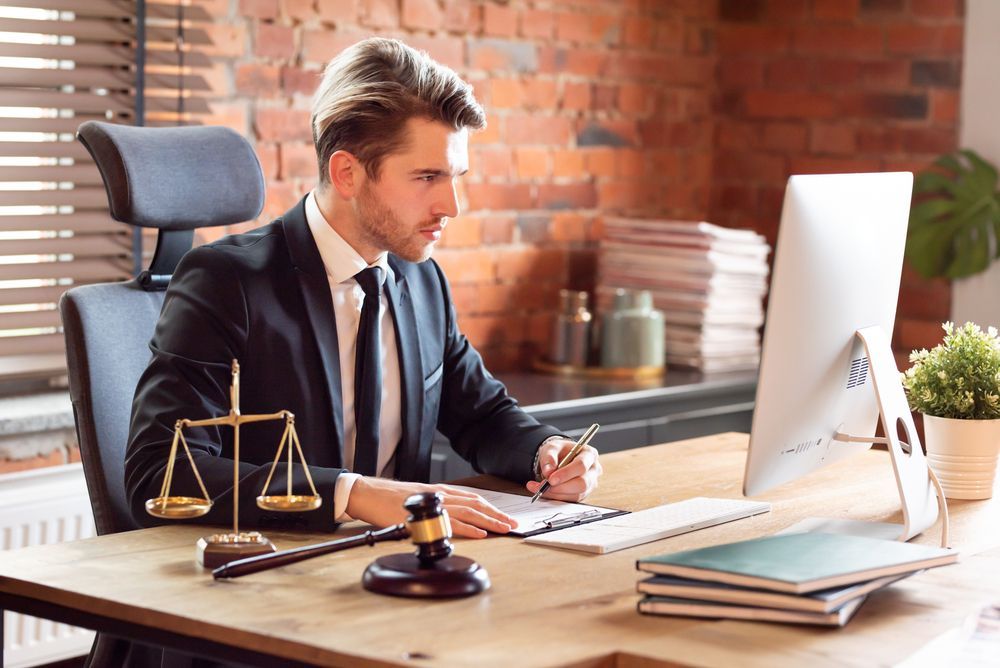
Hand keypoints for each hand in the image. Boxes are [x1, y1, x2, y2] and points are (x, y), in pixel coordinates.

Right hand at [345, 477, 517, 538]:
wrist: (369, 494)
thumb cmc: (389, 498)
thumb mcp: (419, 499)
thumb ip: (436, 506)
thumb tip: (452, 520)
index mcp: (441, 491)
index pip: (474, 498)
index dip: (492, 508)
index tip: (505, 517)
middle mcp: (441, 495)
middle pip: (477, 504)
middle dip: (497, 515)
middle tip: (513, 524)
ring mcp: (434, 503)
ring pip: (469, 512)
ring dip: (490, 521)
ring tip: (504, 529)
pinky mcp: (425, 515)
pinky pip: (452, 521)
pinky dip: (469, 528)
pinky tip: (481, 533)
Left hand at [525, 437, 602, 501]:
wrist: (559, 458)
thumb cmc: (560, 451)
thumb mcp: (552, 447)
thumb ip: (549, 457)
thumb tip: (548, 471)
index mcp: (589, 454)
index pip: (581, 465)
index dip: (566, 473)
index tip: (551, 478)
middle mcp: (593, 470)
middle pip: (583, 483)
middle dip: (562, 486)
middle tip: (545, 485)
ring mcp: (590, 484)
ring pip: (577, 494)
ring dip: (557, 493)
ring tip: (541, 487)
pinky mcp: (583, 494)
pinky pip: (571, 499)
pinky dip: (556, 497)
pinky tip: (546, 491)